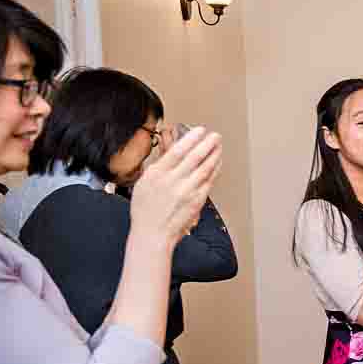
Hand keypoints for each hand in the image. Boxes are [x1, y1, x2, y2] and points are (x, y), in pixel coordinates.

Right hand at [128, 127, 220, 242]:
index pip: (177, 151)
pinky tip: (218, 163)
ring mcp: (186, 191)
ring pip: (205, 168)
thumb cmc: (145, 210)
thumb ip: (158, 168)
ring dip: (214, 155)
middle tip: (215, 135)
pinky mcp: (196, 201)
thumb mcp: (144, 183)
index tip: (200, 130)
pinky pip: (209, 181)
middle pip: (194, 157)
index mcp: (157, 174)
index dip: (191, 139)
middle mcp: (173, 181)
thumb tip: (170, 153)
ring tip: (219, 146)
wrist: (152, 233)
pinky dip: (215, 170)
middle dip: (207, 143)